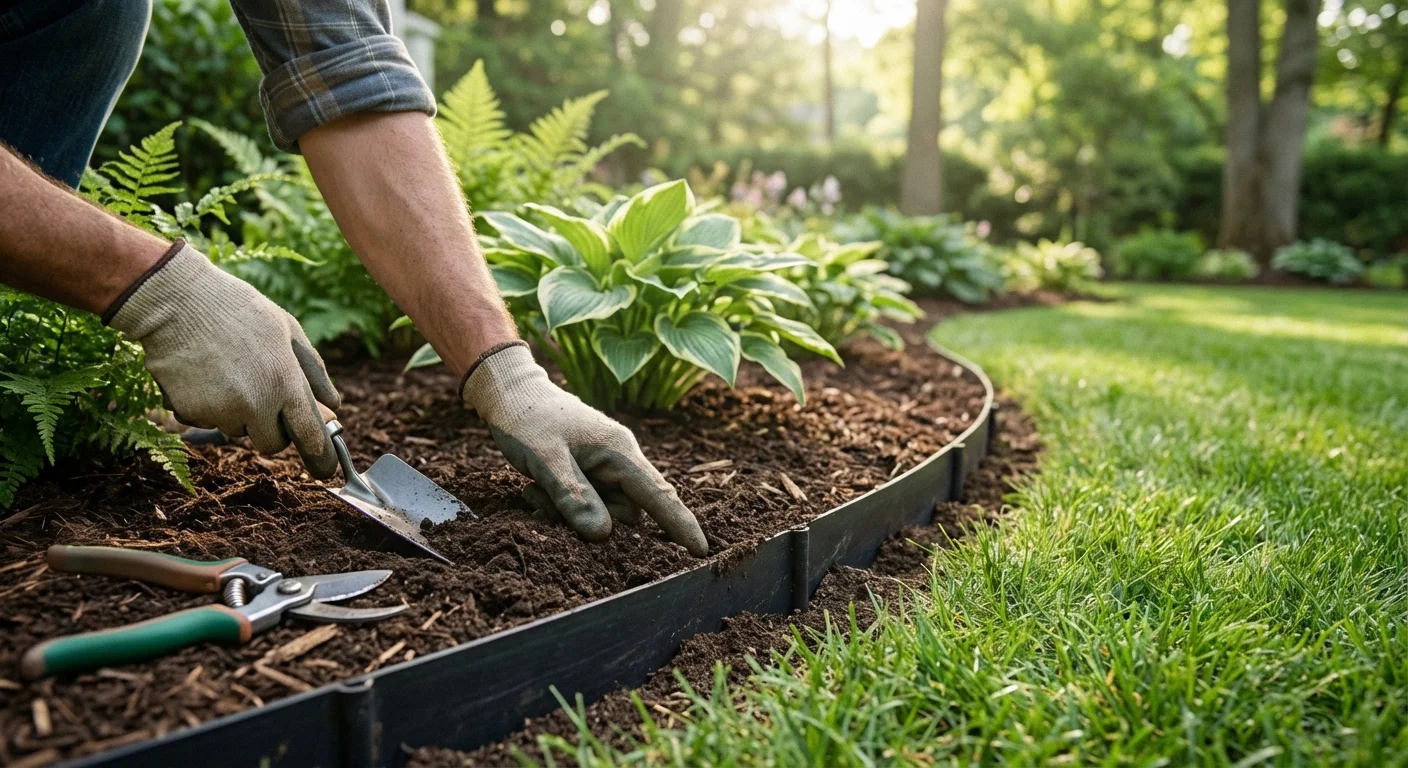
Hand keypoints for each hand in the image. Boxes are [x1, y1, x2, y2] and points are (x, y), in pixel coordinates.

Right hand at [107, 241, 341, 477]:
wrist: (176, 301)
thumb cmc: (239, 310)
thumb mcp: (288, 330)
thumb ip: (313, 372)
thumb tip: (335, 406)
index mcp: (285, 382)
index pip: (310, 435)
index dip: (320, 457)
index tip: (325, 469)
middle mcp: (255, 404)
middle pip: (272, 444)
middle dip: (272, 430)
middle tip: (263, 399)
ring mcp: (220, 411)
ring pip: (238, 431)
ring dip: (238, 414)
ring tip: (228, 372)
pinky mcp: (190, 413)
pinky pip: (207, 422)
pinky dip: (209, 407)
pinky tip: (204, 374)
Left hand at [460, 344, 707, 555]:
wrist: (509, 393)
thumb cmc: (527, 419)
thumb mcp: (545, 458)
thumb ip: (573, 495)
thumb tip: (602, 534)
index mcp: (619, 452)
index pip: (658, 494)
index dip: (679, 524)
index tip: (701, 550)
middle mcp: (619, 459)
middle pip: (626, 512)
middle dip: (591, 519)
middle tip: (545, 502)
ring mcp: (605, 465)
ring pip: (604, 511)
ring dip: (571, 513)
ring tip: (538, 491)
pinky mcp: (590, 471)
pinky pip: (588, 503)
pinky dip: (564, 505)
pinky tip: (538, 489)